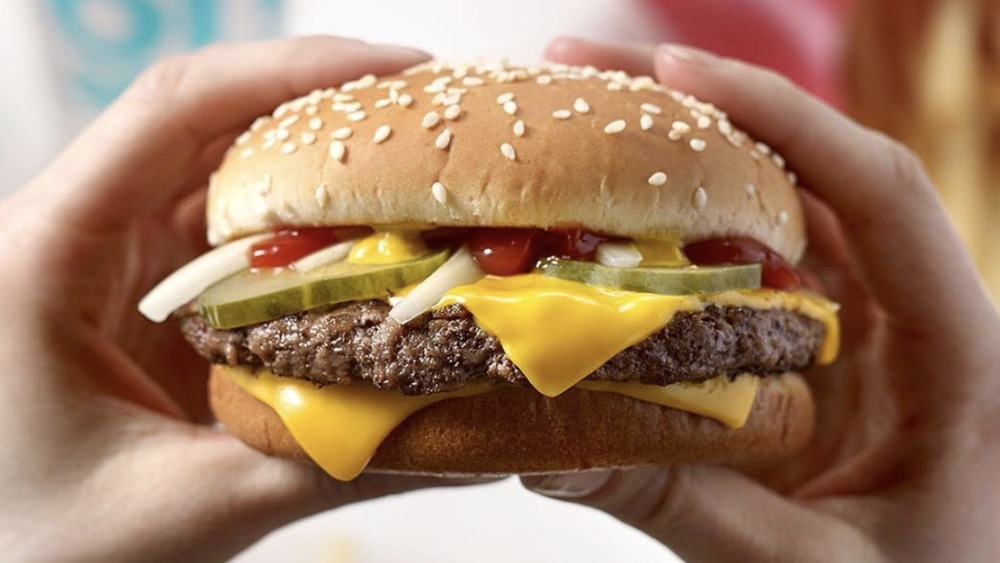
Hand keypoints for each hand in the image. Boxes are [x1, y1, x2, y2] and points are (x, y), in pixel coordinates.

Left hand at [0, 37, 480, 562]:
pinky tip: (373, 246)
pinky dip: (310, 231)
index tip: (395, 74)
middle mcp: (80, 233)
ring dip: (324, 169)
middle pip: (214, 125)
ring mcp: (120, 260)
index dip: (291, 71)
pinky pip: (239, 235)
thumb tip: (460, 437)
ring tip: (422, 175)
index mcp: (46, 252)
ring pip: (231, 175)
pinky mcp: (156, 295)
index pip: (174, 111)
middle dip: (329, 109)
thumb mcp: (181, 509)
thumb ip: (321, 467)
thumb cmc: (34, 542)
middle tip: (435, 119)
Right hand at [523, 38, 999, 561]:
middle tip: (595, 73)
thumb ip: (688, 505)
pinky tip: (614, 230)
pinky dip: (680, 243)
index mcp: (956, 353)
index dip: (784, 118)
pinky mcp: (811, 357)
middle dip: (708, 115)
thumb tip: (543, 455)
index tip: (677, 72)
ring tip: (591, 127)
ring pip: (776, 218)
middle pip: (815, 177)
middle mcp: (909, 317)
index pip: (881, 192)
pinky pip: (745, 276)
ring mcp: (857, 333)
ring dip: (688, 167)